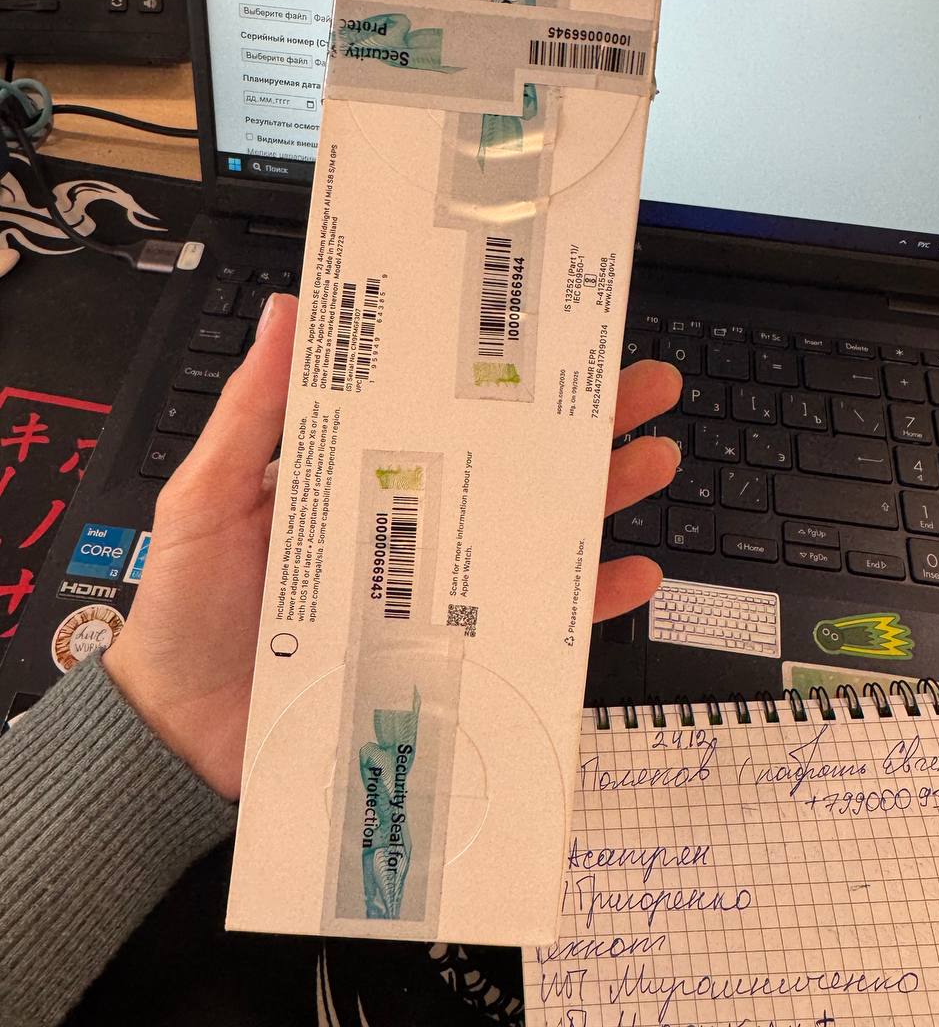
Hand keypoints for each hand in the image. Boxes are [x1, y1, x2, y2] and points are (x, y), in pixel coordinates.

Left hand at [104, 294, 680, 798]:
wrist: (180, 735)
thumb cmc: (188, 608)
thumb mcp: (209, 497)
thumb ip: (252, 413)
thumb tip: (285, 311)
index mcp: (360, 474)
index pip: (444, 409)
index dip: (500, 372)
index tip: (551, 329)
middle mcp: (410, 526)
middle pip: (510, 464)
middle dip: (582, 423)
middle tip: (640, 385)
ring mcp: (435, 592)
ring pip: (535, 534)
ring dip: (601, 495)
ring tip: (650, 459)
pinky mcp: (449, 658)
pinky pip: (532, 628)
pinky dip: (586, 603)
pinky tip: (628, 573)